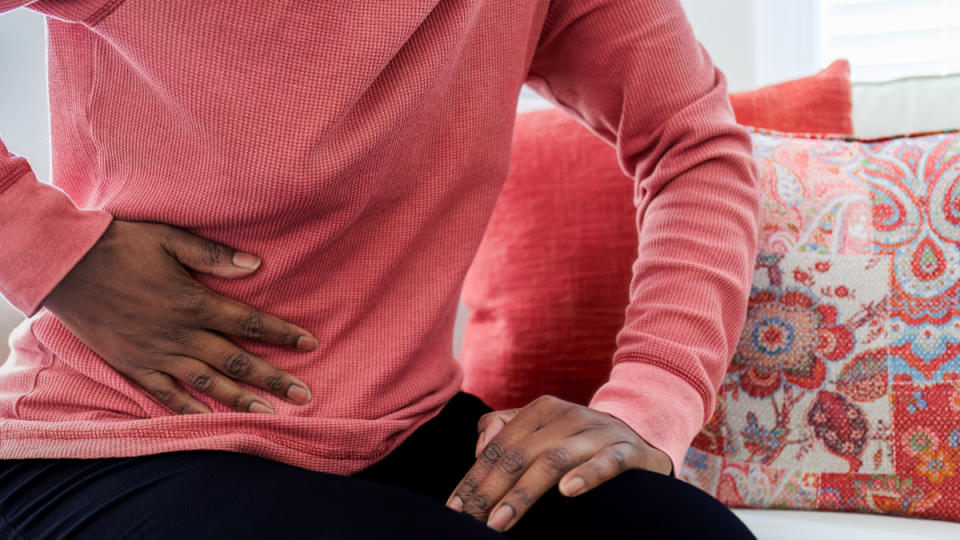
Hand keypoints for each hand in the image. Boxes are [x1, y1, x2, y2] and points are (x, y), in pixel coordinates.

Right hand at [43, 220, 317, 414]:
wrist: (66, 266)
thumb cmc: (122, 246)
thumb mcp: (170, 240)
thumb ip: (214, 256)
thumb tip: (256, 266)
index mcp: (194, 302)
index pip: (249, 322)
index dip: (282, 334)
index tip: (310, 344)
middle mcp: (180, 334)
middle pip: (236, 361)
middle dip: (273, 378)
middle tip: (303, 394)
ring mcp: (156, 354)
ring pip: (207, 383)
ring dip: (241, 399)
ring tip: (270, 412)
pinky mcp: (134, 365)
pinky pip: (165, 394)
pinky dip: (189, 409)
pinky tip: (211, 420)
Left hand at [445, 395, 671, 532]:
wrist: (642, 435)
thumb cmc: (578, 440)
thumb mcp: (541, 430)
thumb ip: (505, 431)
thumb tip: (479, 449)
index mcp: (541, 409)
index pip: (499, 446)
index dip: (474, 477)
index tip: (455, 508)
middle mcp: (567, 416)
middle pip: (519, 454)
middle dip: (490, 490)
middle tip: (472, 520)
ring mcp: (597, 433)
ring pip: (553, 460)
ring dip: (523, 493)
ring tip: (500, 521)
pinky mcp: (627, 451)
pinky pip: (605, 463)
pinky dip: (586, 476)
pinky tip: (566, 492)